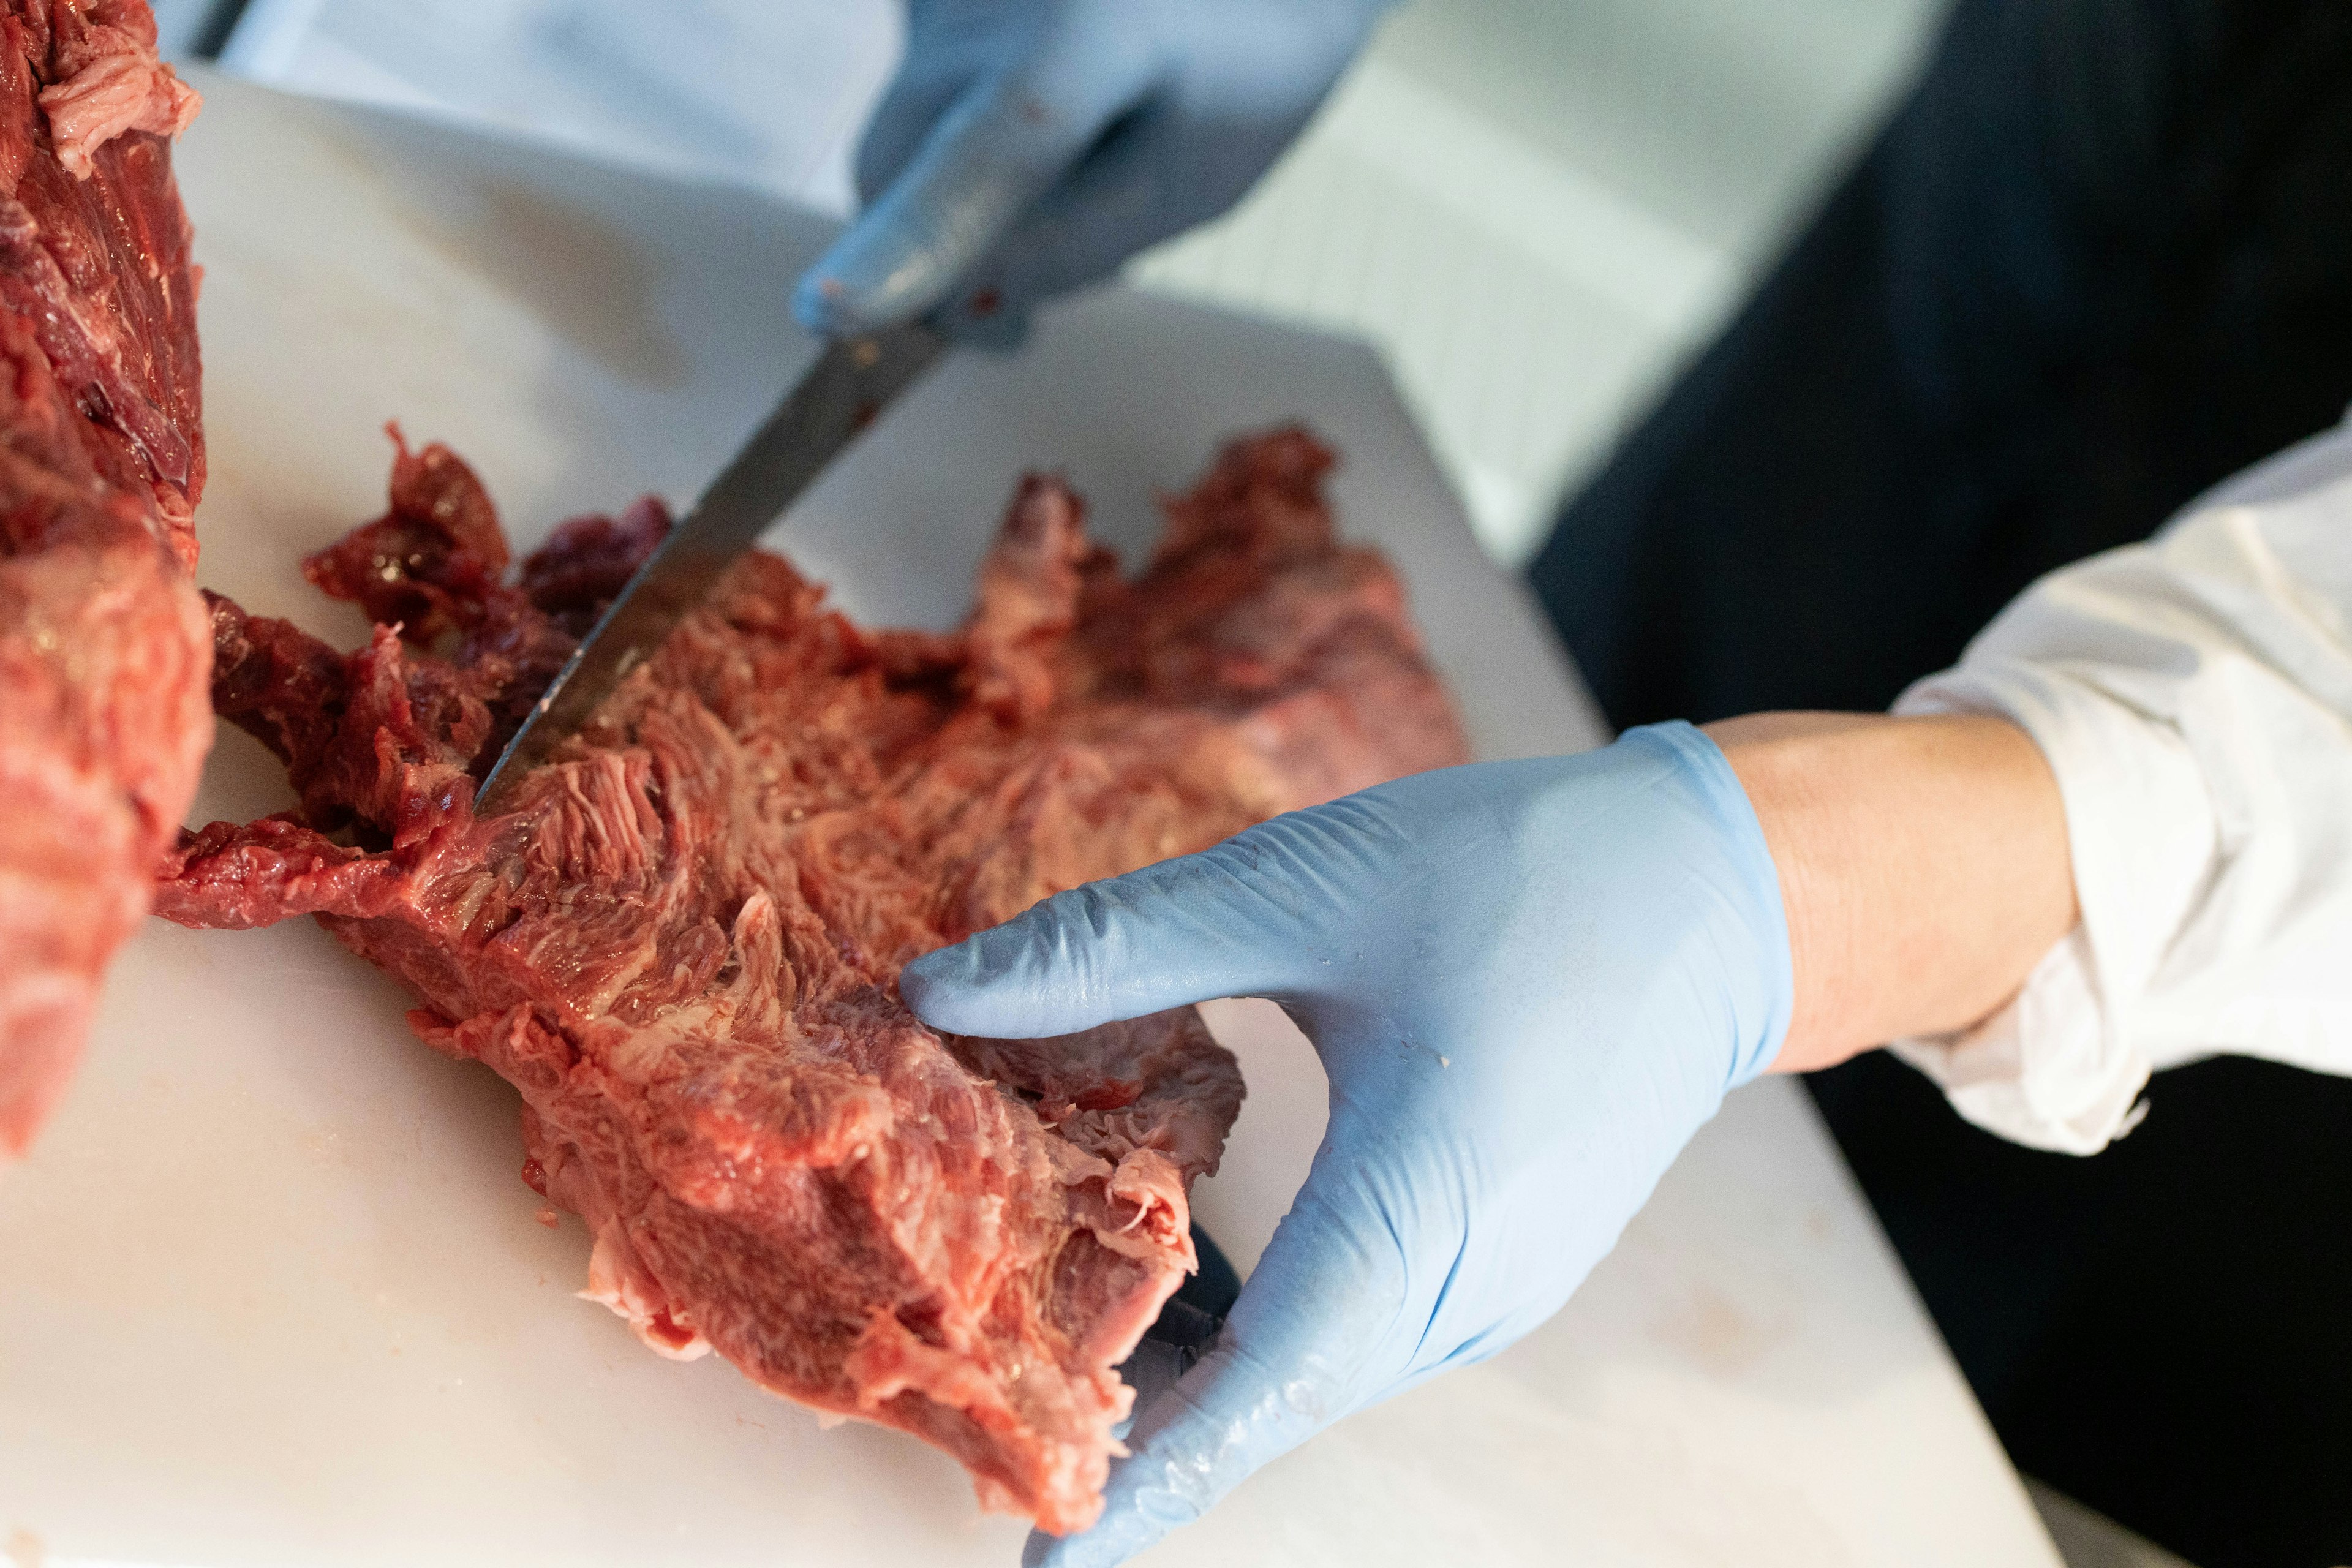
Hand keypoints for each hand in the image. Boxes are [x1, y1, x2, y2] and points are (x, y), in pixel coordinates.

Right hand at [793, 0, 1392, 340]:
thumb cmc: (1248, 64)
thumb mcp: (1192, 185)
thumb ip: (1072, 247)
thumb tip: (952, 306)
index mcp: (1092, 33)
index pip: (982, 157)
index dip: (906, 245)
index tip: (830, 312)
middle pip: (897, 166)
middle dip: (933, 257)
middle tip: (1013, 334)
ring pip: (901, 134)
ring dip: (956, 186)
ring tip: (1077, 157)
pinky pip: (916, 88)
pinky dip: (960, 126)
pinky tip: (1051, 104)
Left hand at [900, 722, 1793, 1563]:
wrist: (1719, 894)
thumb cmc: (1523, 876)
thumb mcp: (1304, 885)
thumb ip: (1116, 947)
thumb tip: (934, 990)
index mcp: (1424, 1203)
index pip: (1267, 1386)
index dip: (1155, 1481)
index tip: (1054, 1564)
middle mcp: (1468, 1283)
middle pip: (1280, 1396)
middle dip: (1141, 1431)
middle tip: (998, 1428)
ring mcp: (1497, 1288)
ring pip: (1320, 1369)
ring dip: (1202, 1382)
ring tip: (1062, 1369)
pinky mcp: (1502, 1262)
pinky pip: (1363, 1330)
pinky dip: (1267, 1334)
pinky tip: (1182, 1291)